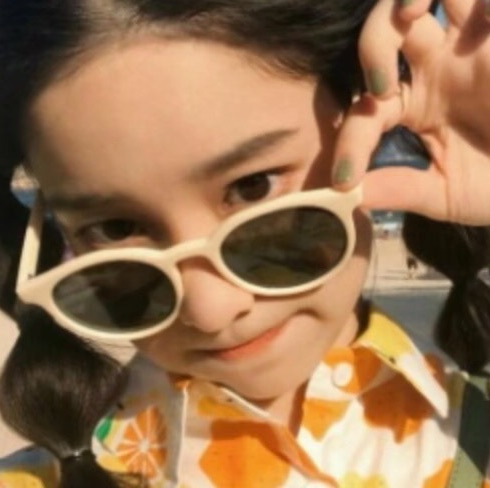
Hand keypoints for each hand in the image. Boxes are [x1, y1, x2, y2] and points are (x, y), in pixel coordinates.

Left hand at [332, 0, 489, 224]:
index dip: (351, 144)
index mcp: (411, 105)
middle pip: (386, 30)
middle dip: (374, 46)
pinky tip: (459, 5)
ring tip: (410, 14)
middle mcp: (431, 68)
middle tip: (381, 90)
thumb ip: (402, 189)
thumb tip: (350, 197)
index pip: (366, 112)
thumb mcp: (447, 193)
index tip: (344, 180)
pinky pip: (482, 0)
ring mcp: (469, 42)